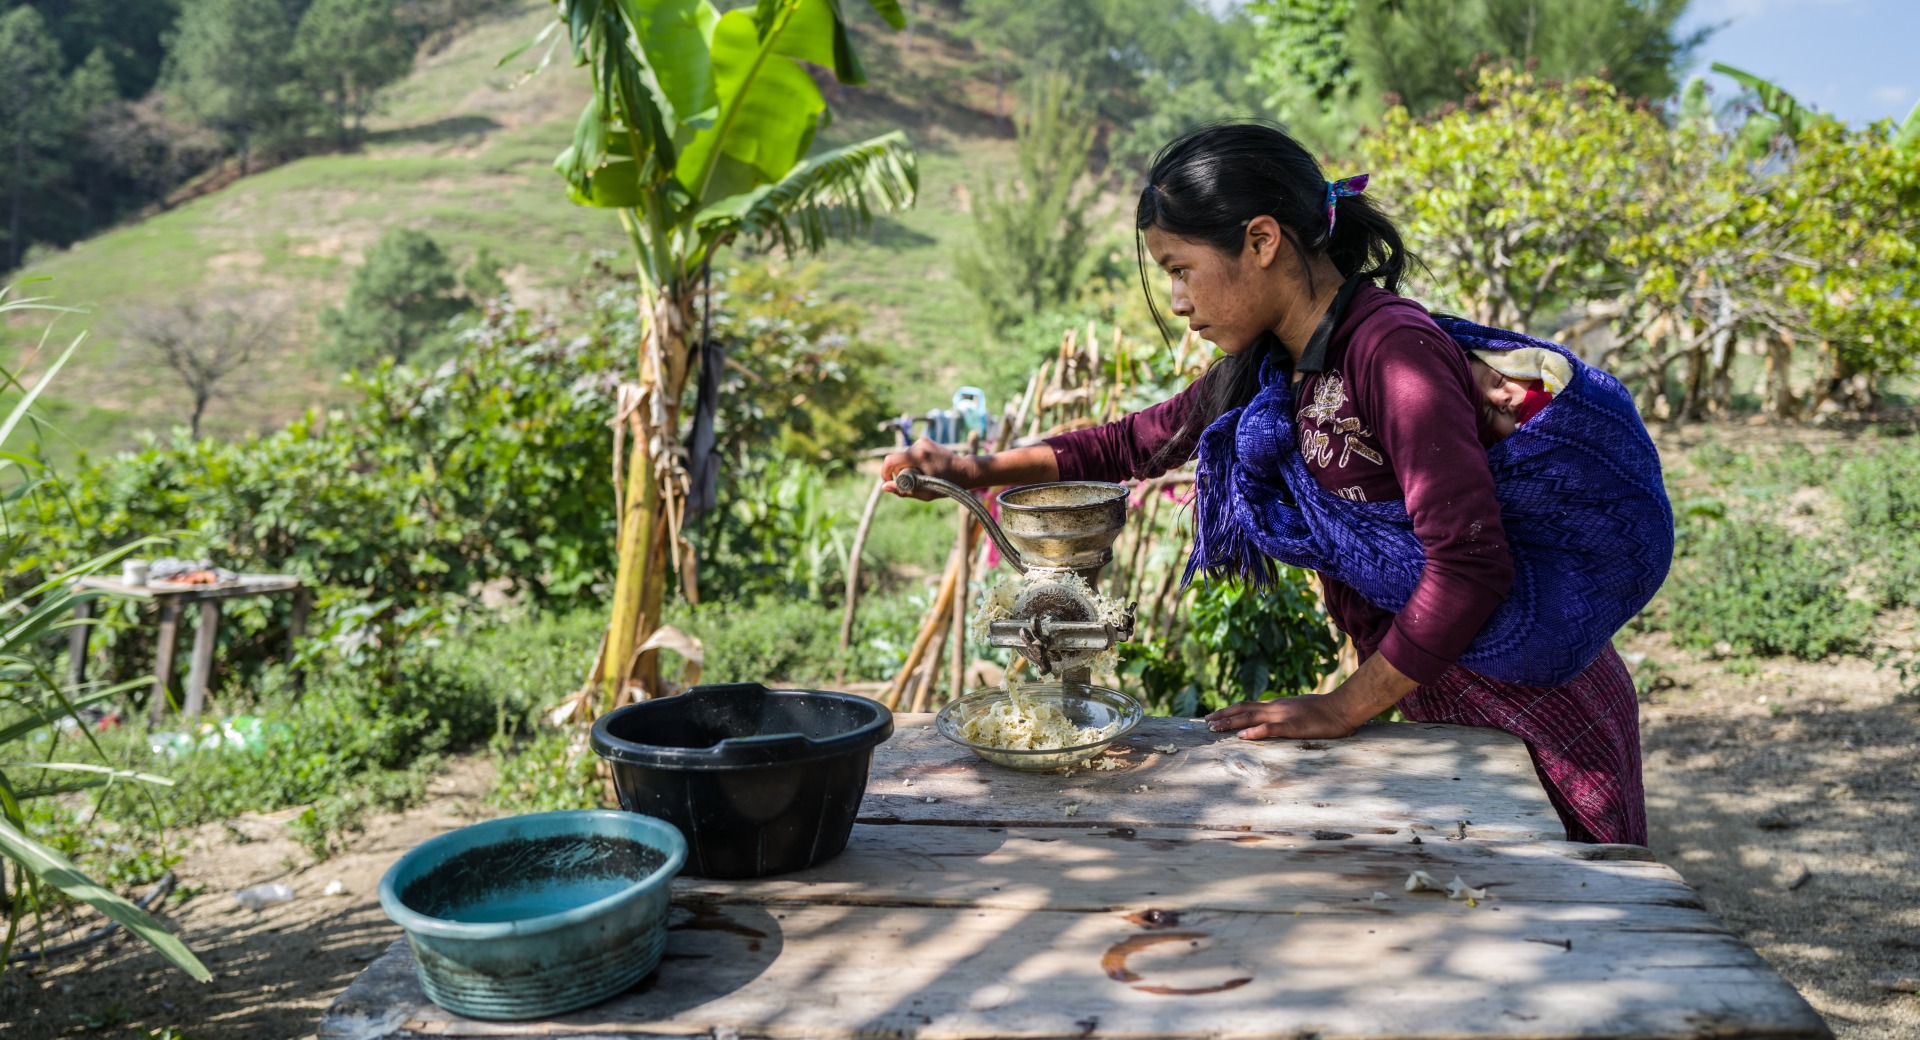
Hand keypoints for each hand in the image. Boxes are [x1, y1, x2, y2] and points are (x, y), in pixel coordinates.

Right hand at [882, 438, 976, 499]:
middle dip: (900, 472)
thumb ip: (903, 490)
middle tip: (915, 482)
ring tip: (924, 475)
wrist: (965, 470)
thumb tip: (884, 487)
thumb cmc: (947, 485)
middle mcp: (919, 444)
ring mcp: (923, 441)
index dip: (885, 473)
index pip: (890, 461)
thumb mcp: (925, 492)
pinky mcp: (926, 440)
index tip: (889, 482)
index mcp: (918, 456)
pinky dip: (914, 462)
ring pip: (905, 456)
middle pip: (898, 460)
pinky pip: (912, 453)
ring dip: (908, 467)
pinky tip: (926, 468)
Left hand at [1204, 694, 1359, 740]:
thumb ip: (1285, 715)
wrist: (1342, 707)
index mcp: (1277, 705)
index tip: (1215, 715)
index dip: (1230, 710)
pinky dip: (1255, 731)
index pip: (1248, 706)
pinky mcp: (1293, 726)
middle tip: (1205, 722)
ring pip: (1251, 717)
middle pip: (1244, 709)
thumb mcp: (1300, 711)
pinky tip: (1243, 735)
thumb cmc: (1325, 712)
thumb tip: (1273, 722)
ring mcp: (1284, 716)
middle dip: (1223, 715)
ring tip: (1215, 728)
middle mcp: (1276, 708)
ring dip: (1231, 722)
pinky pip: (1271, 728)